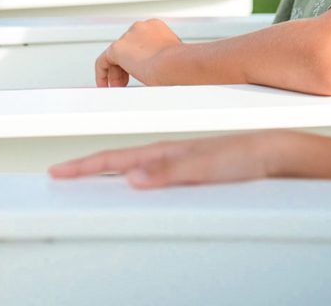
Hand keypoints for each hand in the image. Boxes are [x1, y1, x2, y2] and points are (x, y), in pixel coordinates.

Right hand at [49, 131, 282, 188]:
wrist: (271, 151)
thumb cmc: (243, 156)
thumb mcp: (204, 167)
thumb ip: (168, 171)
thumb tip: (133, 177)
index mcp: (166, 151)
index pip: (116, 160)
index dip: (85, 166)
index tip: (59, 171)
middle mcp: (170, 152)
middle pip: (119, 158)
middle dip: (88, 165)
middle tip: (62, 172)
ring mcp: (180, 157)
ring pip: (134, 162)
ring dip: (109, 168)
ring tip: (88, 173)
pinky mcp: (192, 165)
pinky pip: (151, 168)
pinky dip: (133, 172)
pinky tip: (136, 179)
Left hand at [95, 18, 182, 86]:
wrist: (175, 63)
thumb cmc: (180, 64)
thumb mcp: (171, 57)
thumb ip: (162, 58)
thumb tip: (161, 70)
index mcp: (156, 27)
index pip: (140, 42)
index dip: (137, 58)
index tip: (139, 70)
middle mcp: (141, 28)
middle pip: (126, 48)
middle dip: (124, 66)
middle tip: (124, 82)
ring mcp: (128, 36)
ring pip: (115, 56)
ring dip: (115, 73)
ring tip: (118, 87)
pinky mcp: (117, 48)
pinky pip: (103, 61)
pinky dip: (102, 74)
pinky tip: (104, 85)